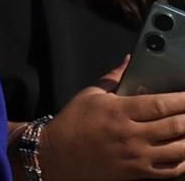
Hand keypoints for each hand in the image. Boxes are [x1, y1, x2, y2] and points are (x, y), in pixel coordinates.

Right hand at [39, 58, 184, 179]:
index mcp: (118, 111)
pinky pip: (170, 170)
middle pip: (175, 126)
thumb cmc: (72, 123)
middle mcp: (130, 135)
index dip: (182, 99)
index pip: (160, 104)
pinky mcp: (137, 173)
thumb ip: (114, 77)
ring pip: (178, 149)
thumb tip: (129, 60)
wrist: (57, 155)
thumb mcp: (89, 95)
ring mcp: (136, 157)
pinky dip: (184, 162)